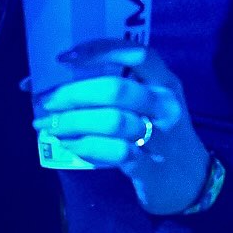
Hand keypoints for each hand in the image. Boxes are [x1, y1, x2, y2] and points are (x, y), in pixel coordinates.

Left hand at [33, 42, 212, 215]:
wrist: (189, 181)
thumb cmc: (157, 133)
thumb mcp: (148, 105)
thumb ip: (111, 89)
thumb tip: (43, 80)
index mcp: (164, 80)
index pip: (137, 53)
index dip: (99, 51)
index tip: (64, 58)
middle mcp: (165, 103)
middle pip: (116, 89)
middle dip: (74, 93)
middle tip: (47, 101)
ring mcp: (161, 135)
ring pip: (112, 121)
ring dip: (73, 122)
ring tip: (50, 125)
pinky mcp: (150, 165)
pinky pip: (114, 152)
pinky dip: (86, 147)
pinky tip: (70, 145)